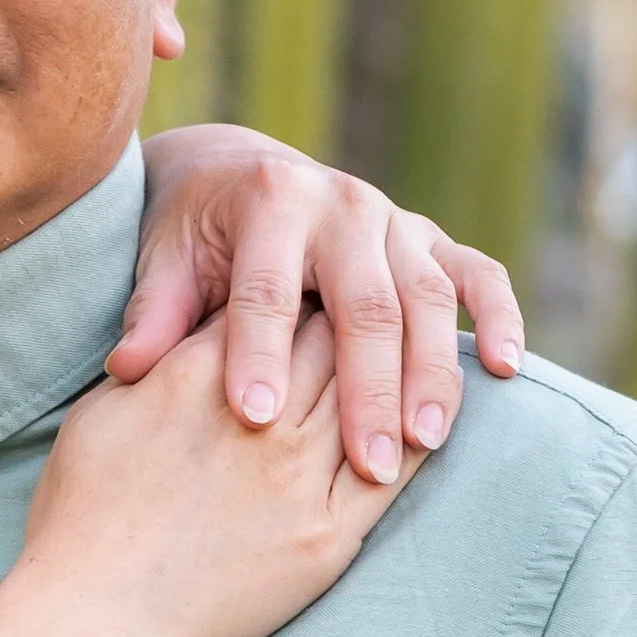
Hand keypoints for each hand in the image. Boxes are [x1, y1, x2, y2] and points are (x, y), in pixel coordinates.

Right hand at [26, 310, 416, 636]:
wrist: (98, 614)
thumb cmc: (79, 517)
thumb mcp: (98, 415)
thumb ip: (149, 366)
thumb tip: (171, 340)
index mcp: (197, 372)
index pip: (271, 307)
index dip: (297, 294)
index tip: (310, 288)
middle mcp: (260, 411)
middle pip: (332, 339)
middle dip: (352, 318)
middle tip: (370, 312)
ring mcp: (300, 474)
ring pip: (367, 397)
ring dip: (392, 373)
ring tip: (406, 360)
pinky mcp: (326, 535)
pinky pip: (392, 475)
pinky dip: (412, 441)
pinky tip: (422, 424)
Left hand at [125, 124, 522, 484]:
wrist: (236, 173)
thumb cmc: (193, 234)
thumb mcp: (164, 261)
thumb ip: (155, 312)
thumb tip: (130, 368)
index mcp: (270, 201)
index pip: (266, 288)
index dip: (259, 352)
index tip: (253, 420)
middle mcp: (341, 202)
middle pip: (363, 301)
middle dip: (366, 386)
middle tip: (366, 464)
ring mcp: (395, 219)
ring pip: (426, 295)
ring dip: (432, 371)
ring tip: (425, 441)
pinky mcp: (429, 239)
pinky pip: (478, 273)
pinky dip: (498, 317)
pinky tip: (506, 372)